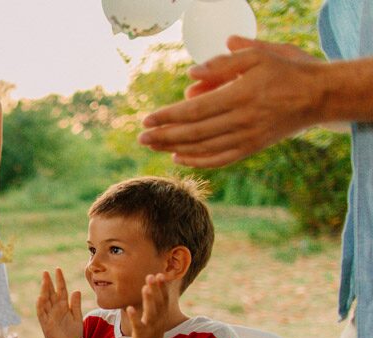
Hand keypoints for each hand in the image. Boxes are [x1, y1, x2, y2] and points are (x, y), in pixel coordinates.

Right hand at [36, 269, 82, 337]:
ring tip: (44, 281)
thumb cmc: (71, 335)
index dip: (59, 281)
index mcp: (63, 307)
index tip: (57, 269)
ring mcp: (49, 316)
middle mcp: (55, 310)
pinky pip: (42, 314)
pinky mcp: (46, 324)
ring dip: (44, 291)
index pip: (61, 291)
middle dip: (48, 283)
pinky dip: (41, 306)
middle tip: (46, 272)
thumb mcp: (77, 318)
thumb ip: (76, 305)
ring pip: (45, 301)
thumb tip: (77, 290)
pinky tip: (41, 297)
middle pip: (51, 294)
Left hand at [126, 273, 175, 337]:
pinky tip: (129, 308)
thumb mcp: (155, 317)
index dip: (163, 287)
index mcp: (162, 315)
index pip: (164, 298)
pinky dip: (134, 317)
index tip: (161, 274)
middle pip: (159, 303)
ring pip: (151, 312)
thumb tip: (151, 286)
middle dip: (156, 289)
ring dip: (149, 300)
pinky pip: (138, 325)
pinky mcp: (141, 336)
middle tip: (152, 276)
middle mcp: (159, 320)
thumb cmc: (149, 331)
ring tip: (145, 288)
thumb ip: (154, 303)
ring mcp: (151, 328)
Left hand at [139, 36, 324, 167]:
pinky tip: (179, 157)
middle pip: (195, 132)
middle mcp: (243, 120)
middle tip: (140, 137)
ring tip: (152, 146)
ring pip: (204, 148)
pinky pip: (220, 159)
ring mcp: (248, 137)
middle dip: (164, 136)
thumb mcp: (258, 55)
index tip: (146, 120)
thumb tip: (191, 75)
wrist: (320, 95)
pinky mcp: (252, 148)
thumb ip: (223, 62)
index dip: (169, 116)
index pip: (196, 110)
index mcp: (242, 95)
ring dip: (175, 148)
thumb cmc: (286, 69)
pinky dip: (197, 160)